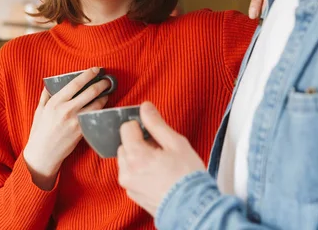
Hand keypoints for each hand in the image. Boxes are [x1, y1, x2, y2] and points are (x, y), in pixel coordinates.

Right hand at [23, 67, 109, 189]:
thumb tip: (50, 84)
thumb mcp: (39, 111)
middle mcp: (66, 109)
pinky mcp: (82, 131)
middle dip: (102, 84)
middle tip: (108, 80)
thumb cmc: (39, 132)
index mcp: (55, 102)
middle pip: (90, 92)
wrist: (42, 154)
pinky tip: (104, 107)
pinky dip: (101, 111)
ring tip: (108, 92)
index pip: (75, 83)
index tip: (96, 69)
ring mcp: (75, 121)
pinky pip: (95, 117)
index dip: (88, 74)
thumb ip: (46, 96)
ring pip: (96, 105)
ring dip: (105, 97)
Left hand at [117, 102, 204, 216]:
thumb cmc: (187, 177)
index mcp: (136, 155)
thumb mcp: (176, 143)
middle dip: (139, 142)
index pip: (126, 128)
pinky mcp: (133, 194)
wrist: (193, 209)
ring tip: (160, 162)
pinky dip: (140, 170)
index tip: (153, 131)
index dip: (140, 125)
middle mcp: (127, 171)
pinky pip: (131, 174)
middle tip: (160, 148)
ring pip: (127, 159)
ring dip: (138, 156)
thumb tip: (145, 107)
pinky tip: (158, 173)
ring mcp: (129, 185)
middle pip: (125, 144)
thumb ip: (156, 123)